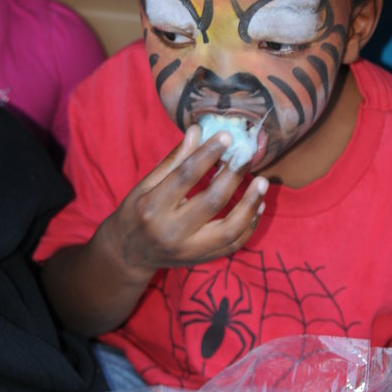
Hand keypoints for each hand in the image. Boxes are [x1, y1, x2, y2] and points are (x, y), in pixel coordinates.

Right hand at [105, 124, 268, 282]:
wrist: (130, 254)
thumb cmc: (136, 212)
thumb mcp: (146, 184)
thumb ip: (174, 161)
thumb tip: (198, 131)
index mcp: (152, 207)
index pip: (185, 176)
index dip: (208, 154)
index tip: (227, 136)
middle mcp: (171, 232)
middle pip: (211, 202)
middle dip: (233, 175)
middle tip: (246, 154)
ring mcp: (189, 250)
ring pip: (229, 230)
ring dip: (250, 204)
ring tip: (262, 182)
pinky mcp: (202, 260)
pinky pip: (233, 244)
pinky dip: (250, 225)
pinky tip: (258, 206)